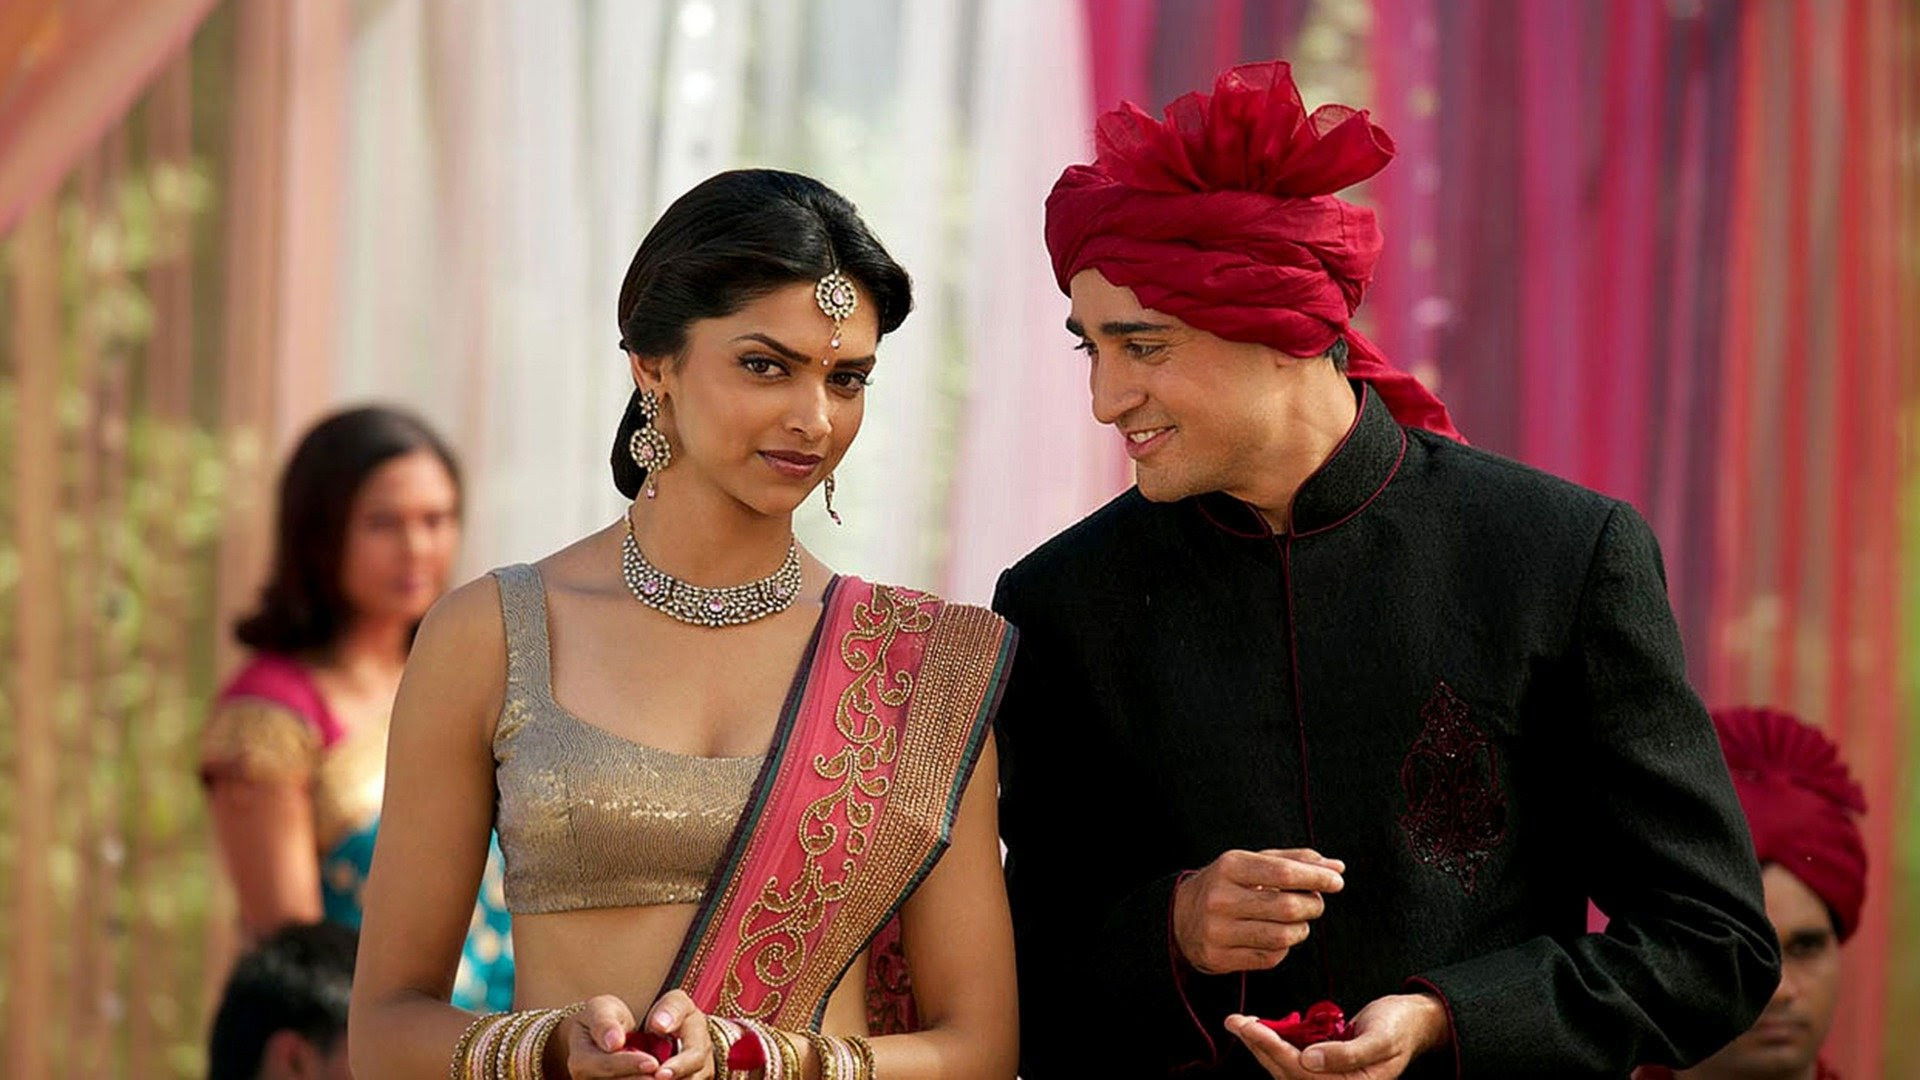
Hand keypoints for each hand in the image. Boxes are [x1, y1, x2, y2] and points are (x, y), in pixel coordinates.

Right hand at [555, 991, 712, 1078]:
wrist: (603, 1034)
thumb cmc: (604, 1017)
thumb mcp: (602, 1009)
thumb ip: (606, 1022)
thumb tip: (614, 1041)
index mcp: (580, 1059)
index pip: (606, 1065)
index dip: (629, 1064)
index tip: (652, 1062)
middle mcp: (587, 1079)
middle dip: (642, 1079)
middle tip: (667, 1074)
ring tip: (669, 1075)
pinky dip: (651, 1078)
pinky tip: (667, 1076)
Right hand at [1172, 849, 1344, 974]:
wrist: (1180, 917)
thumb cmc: (1227, 885)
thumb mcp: (1252, 863)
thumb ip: (1294, 861)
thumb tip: (1336, 867)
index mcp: (1230, 867)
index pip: (1283, 872)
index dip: (1316, 877)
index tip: (1337, 881)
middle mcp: (1221, 898)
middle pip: (1287, 907)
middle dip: (1313, 905)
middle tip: (1316, 903)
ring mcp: (1218, 931)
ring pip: (1283, 936)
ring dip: (1301, 930)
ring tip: (1297, 922)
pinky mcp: (1220, 958)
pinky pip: (1270, 958)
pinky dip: (1282, 948)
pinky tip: (1274, 937)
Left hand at [1226, 993, 1450, 1078]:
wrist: (1413, 1021)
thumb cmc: (1400, 1026)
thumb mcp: (1381, 1037)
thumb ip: (1347, 1053)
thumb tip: (1309, 1060)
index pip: (1302, 1073)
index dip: (1274, 1049)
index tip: (1252, 1028)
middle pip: (1288, 1074)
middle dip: (1259, 1047)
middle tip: (1234, 1021)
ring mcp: (1331, 1078)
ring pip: (1286, 1069)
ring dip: (1262, 1046)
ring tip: (1240, 1023)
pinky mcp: (1325, 1066)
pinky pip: (1293, 1061)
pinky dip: (1275, 1044)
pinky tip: (1262, 1028)